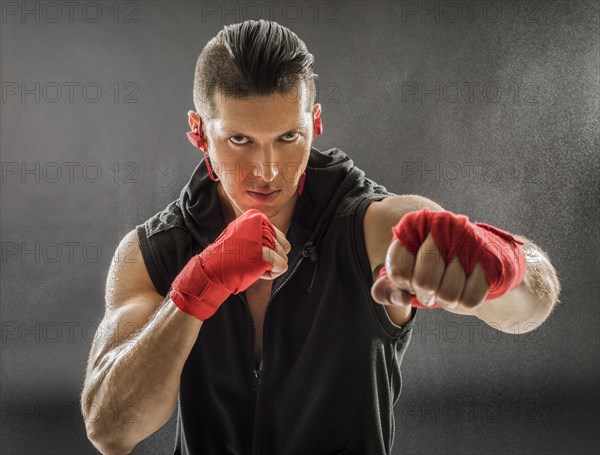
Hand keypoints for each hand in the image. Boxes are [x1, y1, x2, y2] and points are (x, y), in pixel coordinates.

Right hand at [170, 209, 286, 320]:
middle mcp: (261, 224)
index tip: (253, 254)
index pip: (279, 236)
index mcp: (255, 216)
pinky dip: (272, 273)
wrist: (211, 268)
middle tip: (252, 261)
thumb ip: (259, 234)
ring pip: (284, 257)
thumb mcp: (241, 235)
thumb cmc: (226, 257)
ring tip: (252, 265)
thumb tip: (280, 242)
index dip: (270, 251)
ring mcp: (263, 238)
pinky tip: (257, 272)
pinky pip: (282, 266)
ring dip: (270, 267)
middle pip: (283, 247)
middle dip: (271, 259)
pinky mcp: (265, 252)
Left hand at [371, 208, 524, 310]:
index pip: (399, 271)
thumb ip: (386, 290)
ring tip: (450, 284)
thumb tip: (401, 299)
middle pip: (423, 283)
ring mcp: (468, 241)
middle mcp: (441, 228)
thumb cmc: (433, 268)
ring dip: (447, 298)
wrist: (477, 261)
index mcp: (413, 226)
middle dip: (426, 294)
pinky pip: (470, 300)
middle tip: (430, 288)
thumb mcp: (403, 276)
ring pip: (448, 295)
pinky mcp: (489, 260)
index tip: (410, 278)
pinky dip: (466, 300)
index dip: (403, 284)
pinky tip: (468, 284)